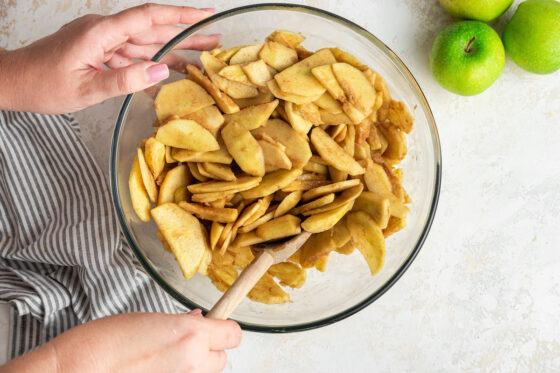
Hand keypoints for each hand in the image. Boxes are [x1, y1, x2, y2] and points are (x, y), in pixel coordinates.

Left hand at [0, 4, 219, 113]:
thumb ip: (125, 81)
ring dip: (173, 49)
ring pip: (144, 43)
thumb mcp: (86, 89)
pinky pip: (131, 56)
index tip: (205, 14)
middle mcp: (104, 31)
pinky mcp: (98, 52)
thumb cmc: (42, 85)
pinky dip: (152, 64)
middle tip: (215, 38)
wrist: (11, 81)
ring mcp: (101, 41)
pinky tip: (169, 72)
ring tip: (202, 55)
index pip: (148, 17)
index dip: (180, 14)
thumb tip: (162, 72)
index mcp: (100, 32)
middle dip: (185, 33)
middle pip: (152, 29)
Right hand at [0, 310, 241, 372]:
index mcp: (191, 334)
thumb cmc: (104, 342)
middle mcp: (193, 360)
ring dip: (193, 367)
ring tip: (162, 361)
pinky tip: (155, 371)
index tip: (215, 328)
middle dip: (207, 352)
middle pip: (222, 359)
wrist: (76, 371)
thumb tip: (199, 321)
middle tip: (183, 346)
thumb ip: (180, 323)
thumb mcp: (147, 319)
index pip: (233, 334)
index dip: (223, 330)